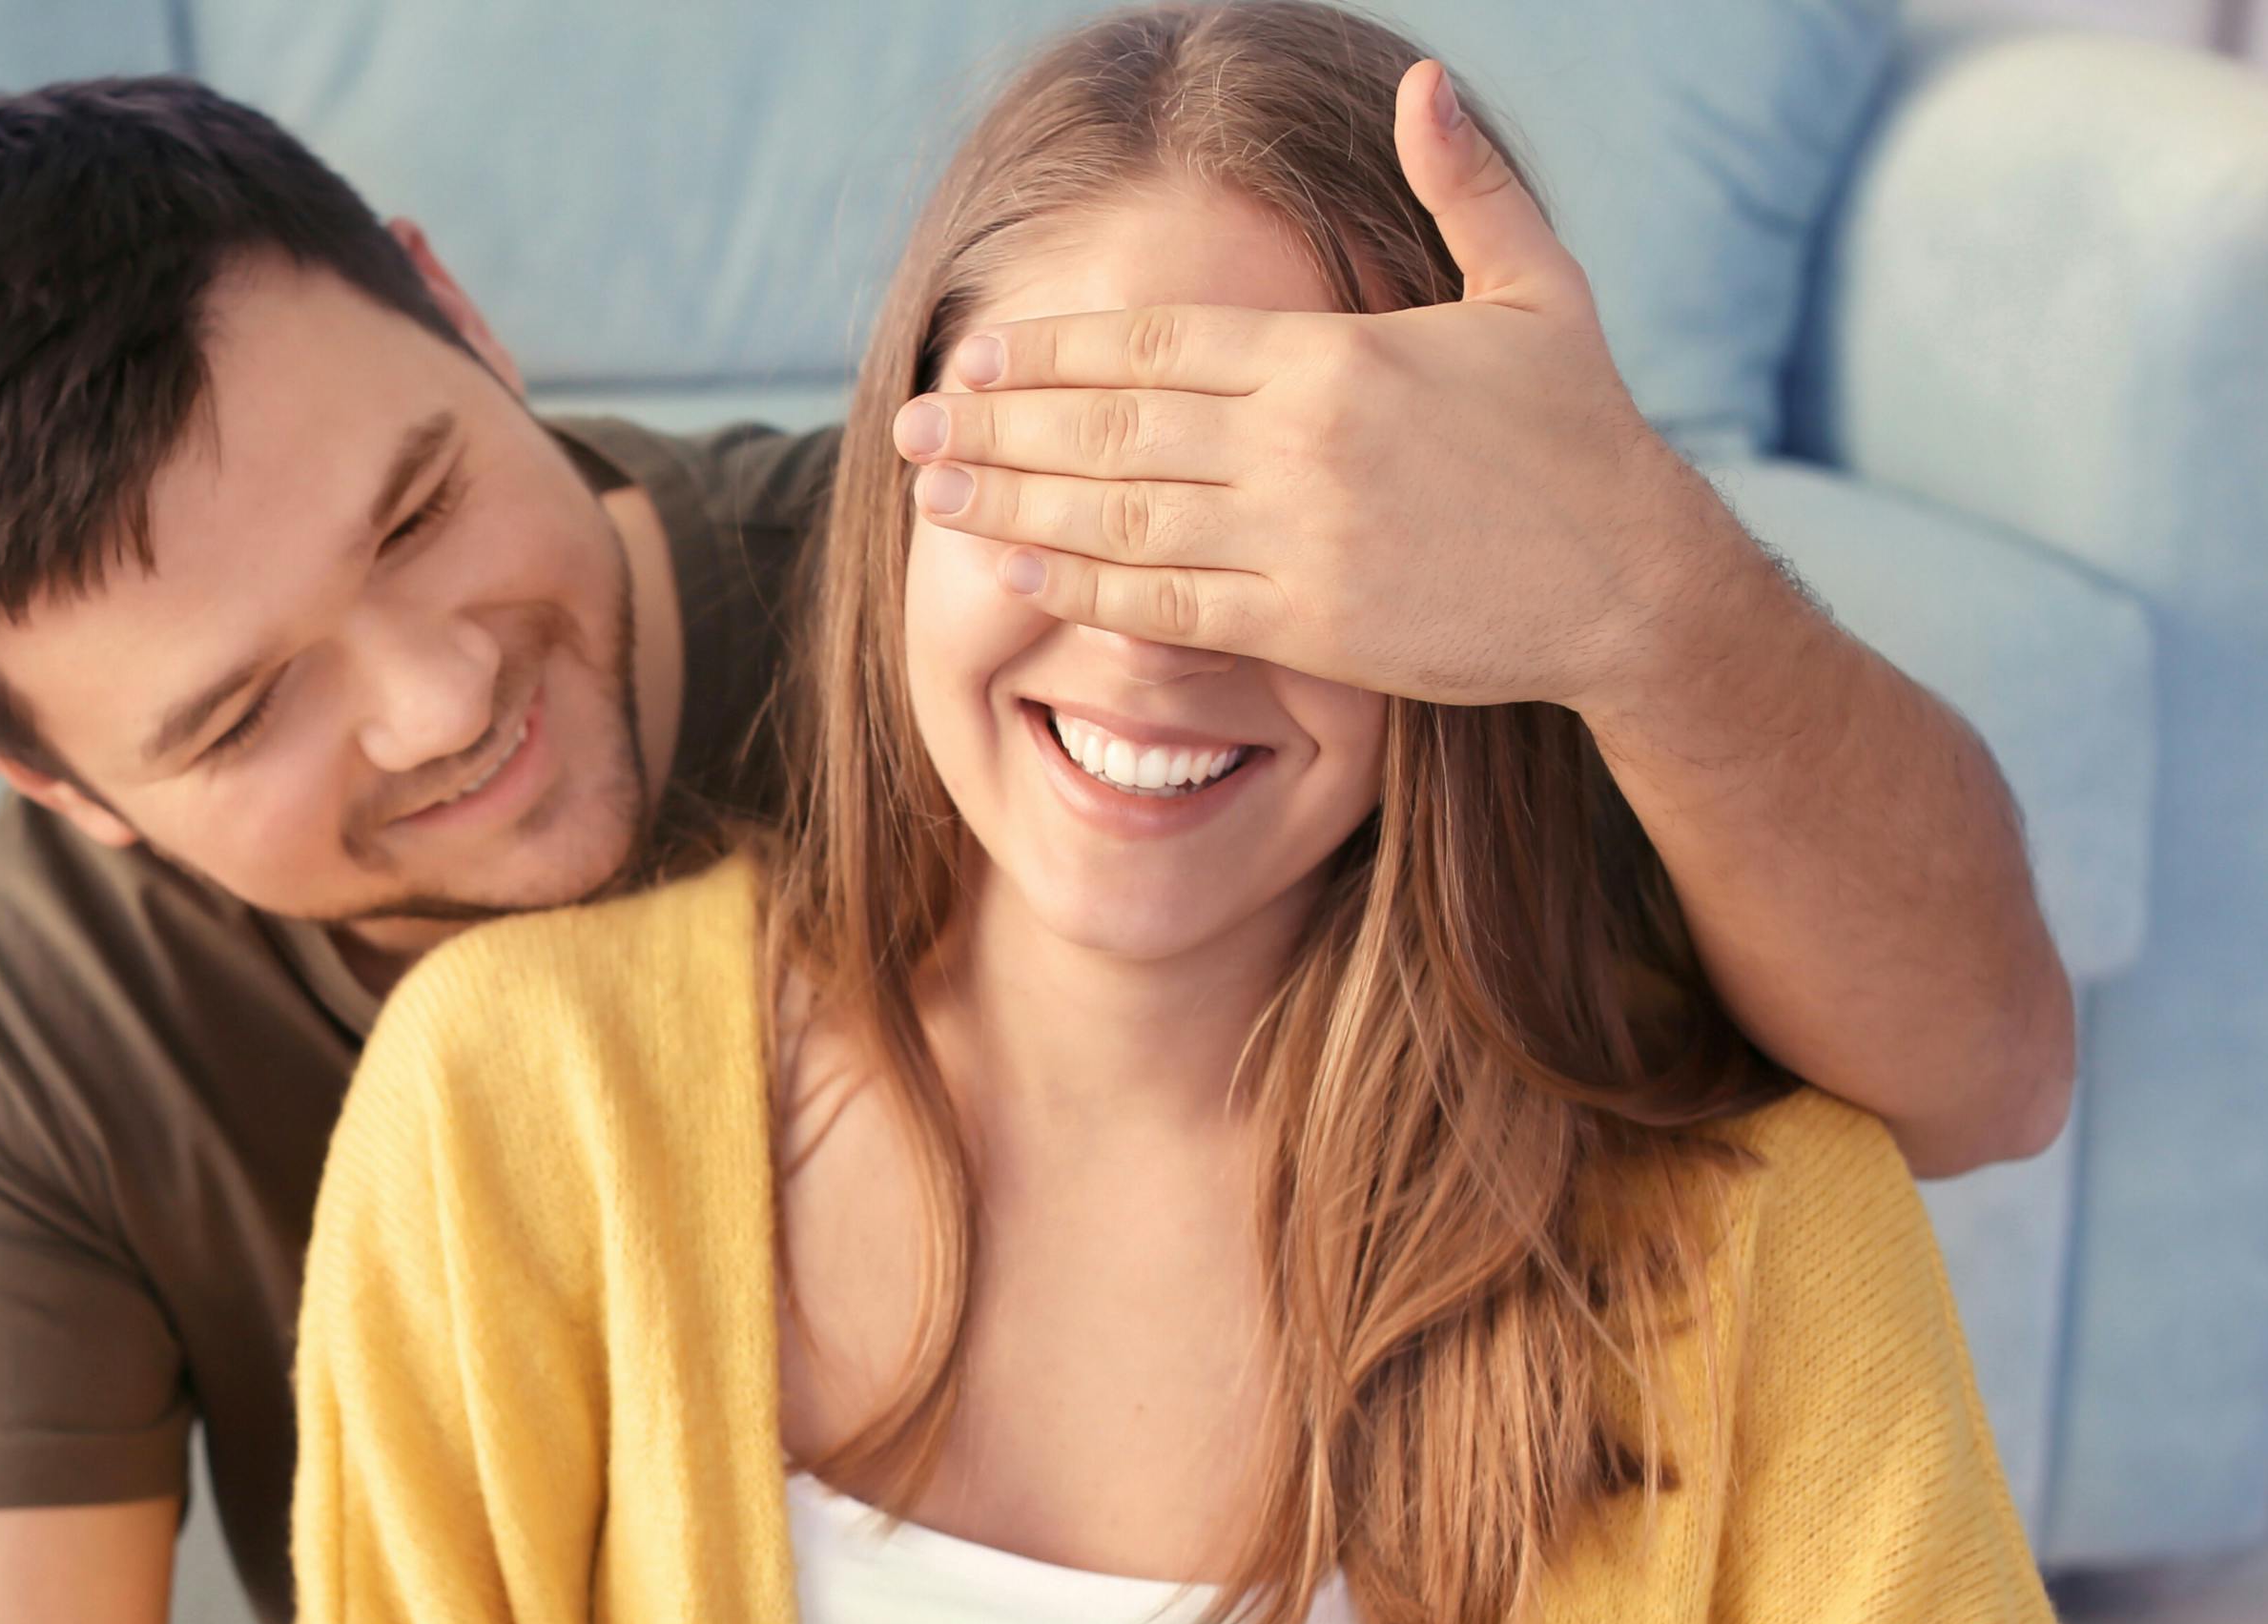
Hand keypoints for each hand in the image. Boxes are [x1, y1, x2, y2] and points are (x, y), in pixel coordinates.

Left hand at [893, 59, 1757, 716]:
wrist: (1634, 584)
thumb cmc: (1583, 437)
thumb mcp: (1538, 290)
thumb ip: (1465, 186)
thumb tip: (1422, 82)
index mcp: (1331, 356)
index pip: (1153, 341)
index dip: (1052, 350)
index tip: (974, 355)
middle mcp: (1298, 442)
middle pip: (1109, 425)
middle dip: (997, 426)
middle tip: (907, 429)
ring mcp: (1297, 537)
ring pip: (1115, 514)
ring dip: (1011, 501)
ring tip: (930, 492)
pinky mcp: (1306, 623)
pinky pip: (1162, 603)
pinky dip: (1076, 584)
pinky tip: (1008, 566)